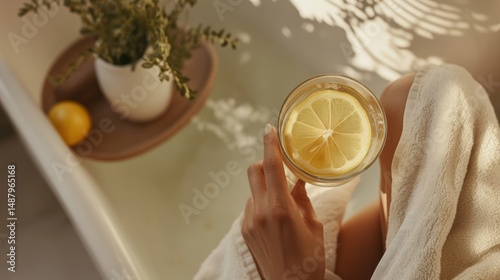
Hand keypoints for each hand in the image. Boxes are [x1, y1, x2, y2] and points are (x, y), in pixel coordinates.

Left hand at [242, 124, 324, 279]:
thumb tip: (299, 180)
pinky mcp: (244, 230)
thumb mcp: (314, 226)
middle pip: (254, 171)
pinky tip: (275, 218)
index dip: (269, 144)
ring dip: (266, 186)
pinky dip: (262, 202)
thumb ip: (303, 199)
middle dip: (265, 161)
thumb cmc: (309, 259)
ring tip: (283, 203)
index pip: (271, 167)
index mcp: (281, 208)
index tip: (268, 128)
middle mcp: (260, 212)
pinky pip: (251, 205)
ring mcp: (249, 222)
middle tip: (280, 165)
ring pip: (253, 189)